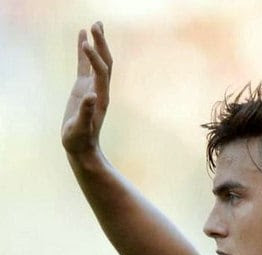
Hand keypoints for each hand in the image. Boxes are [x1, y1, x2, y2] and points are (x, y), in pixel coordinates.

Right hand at [61, 22, 112, 155]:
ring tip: (94, 24)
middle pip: (105, 62)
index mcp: (101, 98)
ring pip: (97, 62)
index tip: (85, 43)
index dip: (94, 57)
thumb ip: (86, 113)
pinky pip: (84, 66)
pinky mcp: (83, 89)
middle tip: (96, 24)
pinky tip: (81, 38)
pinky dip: (83, 52)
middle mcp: (100, 90)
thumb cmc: (80, 140)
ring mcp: (92, 88)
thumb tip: (91, 96)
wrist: (81, 147)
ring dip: (97, 44)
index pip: (101, 72)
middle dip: (101, 44)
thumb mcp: (81, 128)